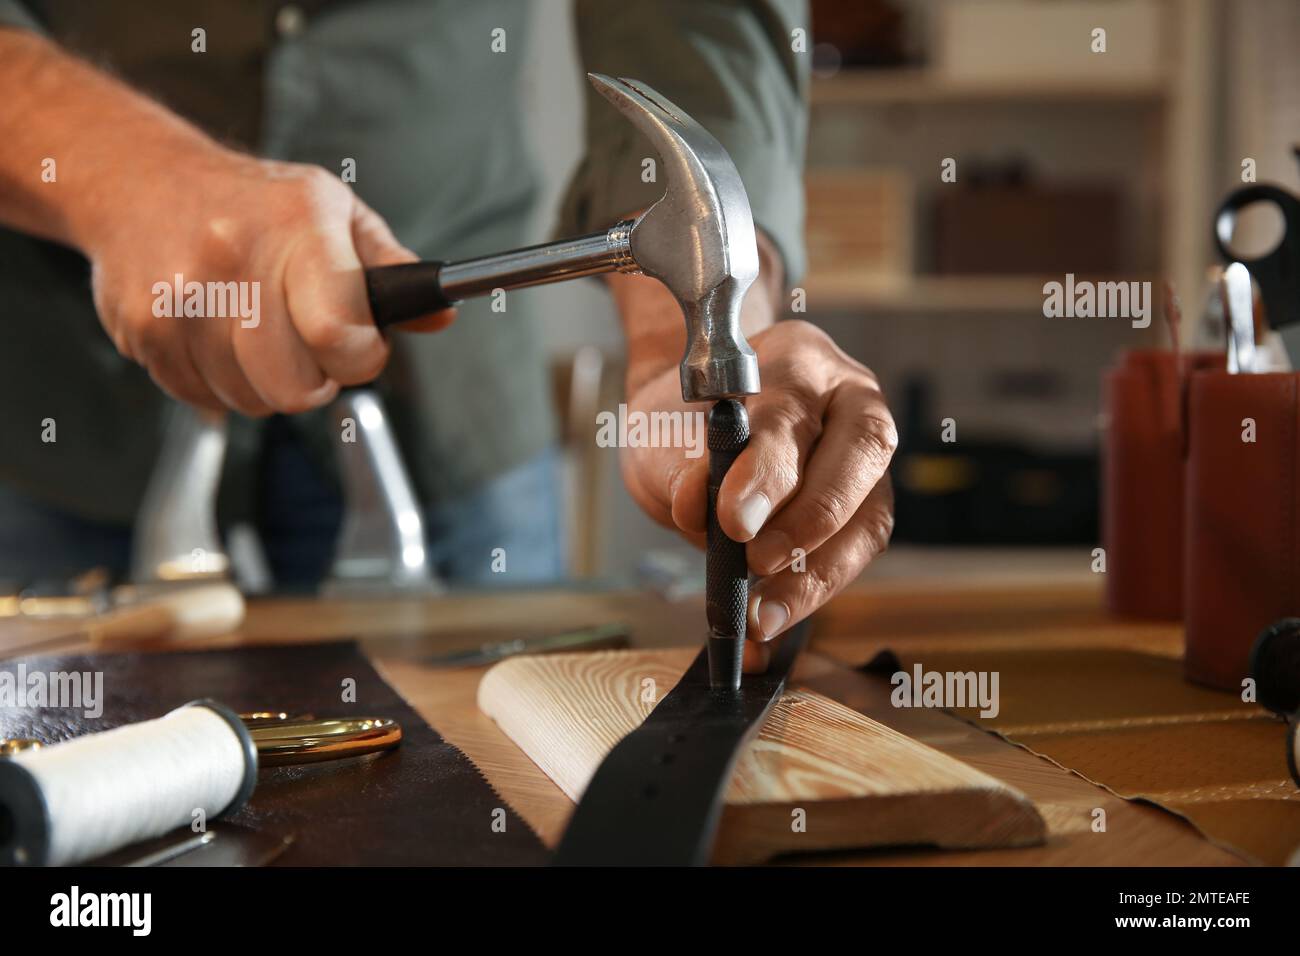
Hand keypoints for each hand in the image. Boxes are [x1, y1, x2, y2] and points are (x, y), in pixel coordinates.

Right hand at [82, 151, 452, 414]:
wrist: (140, 181)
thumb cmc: (254, 203)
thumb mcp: (336, 214)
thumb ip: (392, 271)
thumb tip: (440, 316)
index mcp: (296, 227)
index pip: (339, 334)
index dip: (361, 357)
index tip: (359, 344)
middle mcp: (232, 259)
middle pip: (295, 387)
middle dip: (315, 378)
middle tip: (308, 342)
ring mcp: (181, 298)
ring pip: (249, 401)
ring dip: (265, 383)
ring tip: (258, 332)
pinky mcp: (144, 329)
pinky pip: (202, 398)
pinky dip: (219, 382)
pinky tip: (217, 334)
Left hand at [617, 278, 895, 671]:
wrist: (698, 424)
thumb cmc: (686, 419)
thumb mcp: (663, 433)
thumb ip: (679, 465)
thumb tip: (696, 504)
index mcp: (797, 362)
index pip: (788, 415)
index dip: (765, 472)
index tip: (733, 520)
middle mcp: (849, 400)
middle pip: (858, 456)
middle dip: (809, 521)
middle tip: (758, 563)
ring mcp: (867, 457)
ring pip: (868, 516)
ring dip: (818, 574)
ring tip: (764, 615)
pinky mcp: (866, 507)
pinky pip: (854, 553)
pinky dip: (813, 594)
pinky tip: (772, 623)